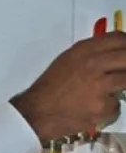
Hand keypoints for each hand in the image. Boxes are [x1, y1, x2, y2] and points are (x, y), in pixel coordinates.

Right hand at [10, 31, 125, 140]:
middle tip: (121, 75)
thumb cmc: (49, 88)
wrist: (35, 113)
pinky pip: (116, 107)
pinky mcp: (102, 107)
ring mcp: (100, 86)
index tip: (125, 55)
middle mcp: (93, 64)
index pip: (119, 39)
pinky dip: (107, 110)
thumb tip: (114, 53)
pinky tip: (91, 110)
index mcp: (83, 51)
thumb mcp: (66, 60)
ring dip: (118, 89)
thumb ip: (90, 54)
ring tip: (100, 95)